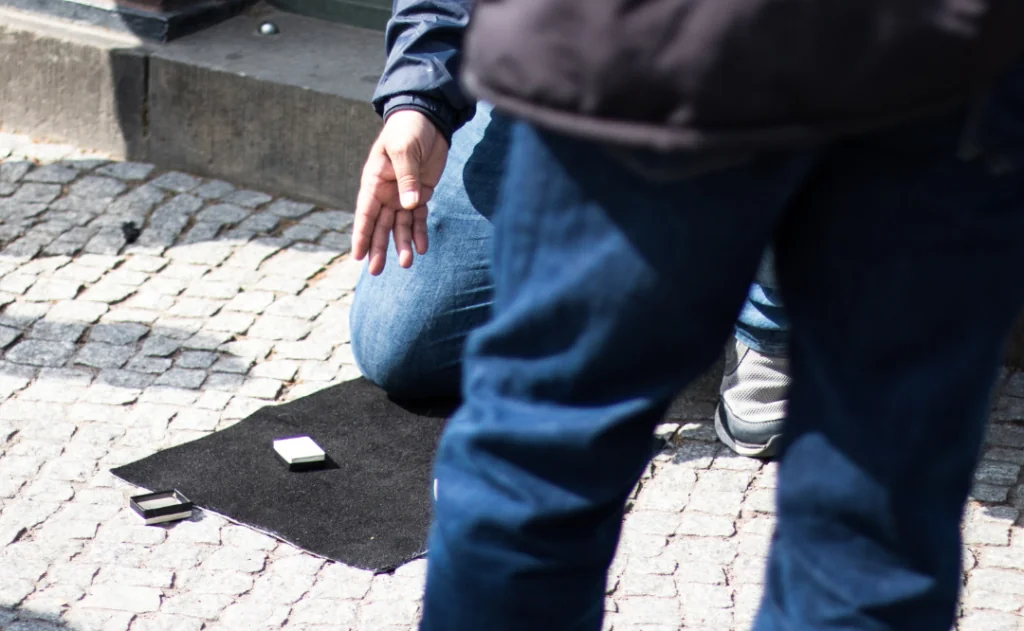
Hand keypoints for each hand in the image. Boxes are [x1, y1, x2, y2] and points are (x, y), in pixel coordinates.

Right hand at [353, 110, 449, 274]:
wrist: (428, 119)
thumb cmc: (408, 130)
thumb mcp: (404, 150)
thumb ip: (407, 178)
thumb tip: (409, 206)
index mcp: (374, 181)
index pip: (365, 213)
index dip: (361, 235)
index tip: (357, 256)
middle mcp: (386, 192)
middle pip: (380, 225)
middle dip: (379, 248)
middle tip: (376, 271)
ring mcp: (403, 194)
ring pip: (399, 225)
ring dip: (402, 244)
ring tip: (408, 264)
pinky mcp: (420, 194)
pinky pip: (418, 218)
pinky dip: (419, 232)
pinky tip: (423, 248)